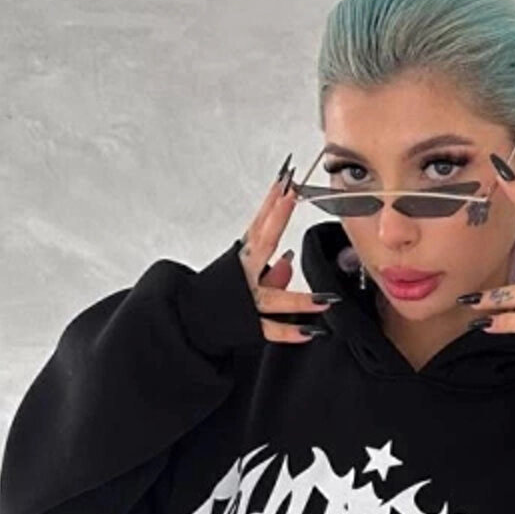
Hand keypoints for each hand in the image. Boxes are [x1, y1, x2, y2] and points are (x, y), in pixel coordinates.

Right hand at [237, 158, 340, 342]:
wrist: (187, 319)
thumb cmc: (219, 294)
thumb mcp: (245, 275)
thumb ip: (269, 269)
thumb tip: (288, 261)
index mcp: (244, 259)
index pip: (260, 225)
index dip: (272, 203)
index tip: (285, 180)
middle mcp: (244, 274)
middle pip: (262, 242)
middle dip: (276, 217)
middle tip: (290, 195)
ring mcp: (246, 299)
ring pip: (274, 298)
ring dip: (300, 299)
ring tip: (327, 299)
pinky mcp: (247, 324)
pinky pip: (269, 330)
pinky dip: (288, 333)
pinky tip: (308, 333)